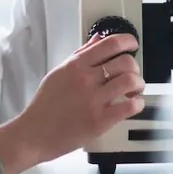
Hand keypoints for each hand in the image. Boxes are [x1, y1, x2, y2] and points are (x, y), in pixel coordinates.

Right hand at [0, 34, 144, 173]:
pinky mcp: (100, 121)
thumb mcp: (59, 72)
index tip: (133, 44)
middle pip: (125, 61)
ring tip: (134, 90)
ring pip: (130, 81)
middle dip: (135, 67)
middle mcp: (86, 79)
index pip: (110, 44)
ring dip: (139, 84)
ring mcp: (93, 100)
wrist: (33, 134)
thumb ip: (81, 54)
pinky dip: (137, 103)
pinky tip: (133, 104)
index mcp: (76, 66)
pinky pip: (129, 106)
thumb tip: (98, 39)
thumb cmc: (45, 106)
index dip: (128, 41)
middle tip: (132, 74)